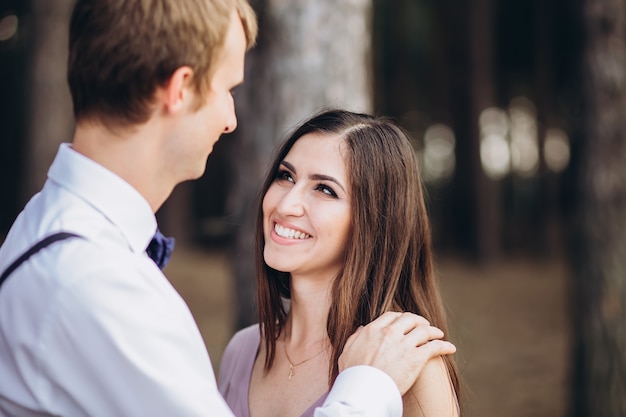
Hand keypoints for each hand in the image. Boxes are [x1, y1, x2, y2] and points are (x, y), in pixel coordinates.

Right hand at [338, 311, 455, 394]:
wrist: (363, 391)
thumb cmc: (353, 376)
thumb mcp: (347, 352)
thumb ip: (355, 337)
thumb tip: (361, 329)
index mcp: (373, 330)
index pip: (391, 316)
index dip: (401, 318)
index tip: (405, 322)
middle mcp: (390, 333)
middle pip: (409, 319)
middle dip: (418, 321)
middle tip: (424, 326)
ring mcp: (403, 345)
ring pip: (425, 330)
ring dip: (434, 331)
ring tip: (439, 334)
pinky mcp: (416, 358)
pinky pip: (435, 347)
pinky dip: (444, 346)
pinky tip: (450, 348)